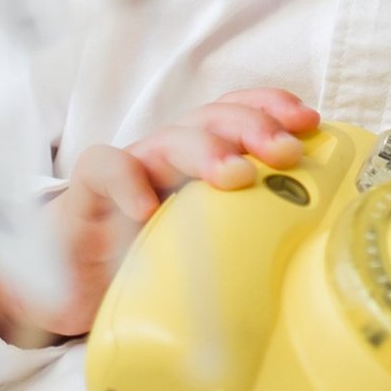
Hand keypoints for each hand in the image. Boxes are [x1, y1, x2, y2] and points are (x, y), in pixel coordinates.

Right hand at [0, 88, 317, 347]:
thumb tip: (319, 244)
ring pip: (168, 140)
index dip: (273, 107)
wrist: (71, 283)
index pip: (238, 113)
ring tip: (236, 176)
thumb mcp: (208, 243)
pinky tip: (148, 209)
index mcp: (201, 160)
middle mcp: (167, 155)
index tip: (310, 122)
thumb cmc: (147, 258)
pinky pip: (105, 171)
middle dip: (254, 127)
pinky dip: (127, 182)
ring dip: (205, 150)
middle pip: (212, 119)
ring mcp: (128, 171)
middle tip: (285, 152)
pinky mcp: (86, 196)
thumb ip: (251, 231)